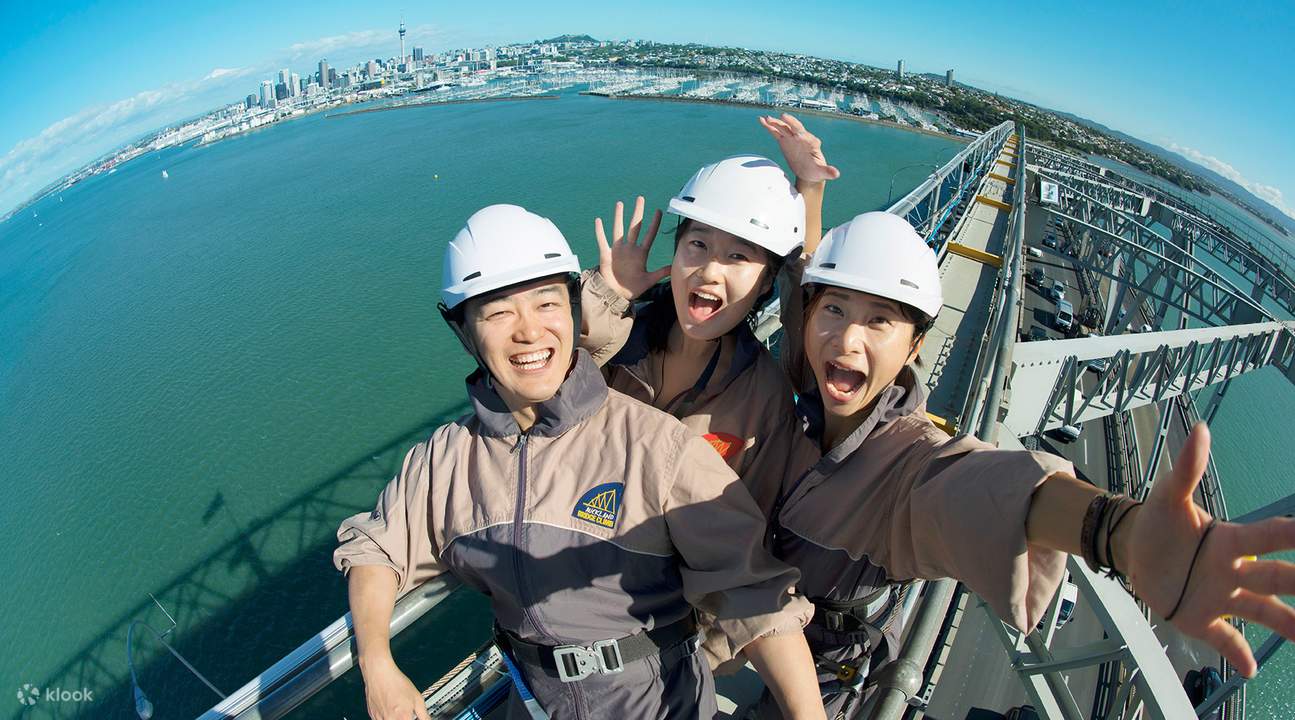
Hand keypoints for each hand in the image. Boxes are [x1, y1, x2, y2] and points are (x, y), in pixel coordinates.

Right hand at [360, 656, 430, 719]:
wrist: (379, 673)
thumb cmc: (396, 683)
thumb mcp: (417, 698)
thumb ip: (424, 714)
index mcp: (403, 718)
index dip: (412, 719)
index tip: (413, 716)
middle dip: (405, 718)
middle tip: (407, 712)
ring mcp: (379, 718)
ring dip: (395, 718)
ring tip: (398, 708)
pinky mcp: (372, 715)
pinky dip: (387, 716)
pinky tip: (389, 707)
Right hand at [594, 196, 668, 300]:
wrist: (616, 294)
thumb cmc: (632, 287)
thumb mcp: (649, 280)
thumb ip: (660, 273)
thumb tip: (673, 268)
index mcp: (641, 254)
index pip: (649, 235)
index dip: (654, 223)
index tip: (659, 211)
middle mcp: (630, 249)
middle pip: (635, 227)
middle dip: (638, 213)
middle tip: (640, 198)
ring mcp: (618, 250)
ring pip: (618, 230)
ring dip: (619, 217)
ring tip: (620, 204)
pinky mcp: (606, 255)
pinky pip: (602, 241)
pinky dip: (600, 232)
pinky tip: (598, 221)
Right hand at [759, 114, 839, 183]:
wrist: (808, 173)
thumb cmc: (817, 172)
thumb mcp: (823, 172)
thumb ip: (828, 171)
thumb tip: (836, 174)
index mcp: (813, 144)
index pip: (808, 138)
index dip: (804, 136)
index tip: (798, 135)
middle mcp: (802, 138)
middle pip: (796, 128)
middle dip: (790, 122)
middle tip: (783, 117)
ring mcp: (792, 138)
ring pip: (784, 128)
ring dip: (776, 123)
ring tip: (767, 118)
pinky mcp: (785, 141)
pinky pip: (776, 132)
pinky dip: (769, 127)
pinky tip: (762, 121)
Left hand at [1124, 423, 1294, 676]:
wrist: (1134, 549)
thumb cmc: (1159, 521)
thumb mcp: (1167, 495)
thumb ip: (1186, 468)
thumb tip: (1200, 429)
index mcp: (1231, 541)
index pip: (1269, 538)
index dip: (1293, 536)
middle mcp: (1235, 571)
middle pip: (1275, 578)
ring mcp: (1221, 596)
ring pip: (1263, 612)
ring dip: (1287, 624)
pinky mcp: (1201, 618)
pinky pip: (1225, 639)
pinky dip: (1238, 654)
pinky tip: (1252, 669)